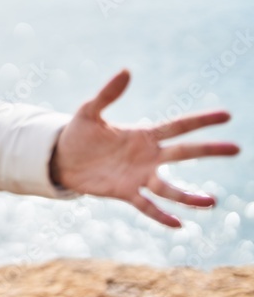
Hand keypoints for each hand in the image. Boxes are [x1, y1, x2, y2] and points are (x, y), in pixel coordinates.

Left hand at [50, 69, 239, 227]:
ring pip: (169, 187)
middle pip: (183, 153)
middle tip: (236, 148)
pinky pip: (147, 206)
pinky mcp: (125, 193)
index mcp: (143, 135)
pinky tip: (178, 225)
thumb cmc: (78, 133)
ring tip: (212, 202)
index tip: (226, 115)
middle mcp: (148, 157)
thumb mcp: (89, 111)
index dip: (200, 121)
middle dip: (209, 150)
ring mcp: (138, 176)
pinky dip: (161, 215)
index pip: (177, 126)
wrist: (61, 159)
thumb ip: (108, 94)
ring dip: (189, 196)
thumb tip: (126, 71)